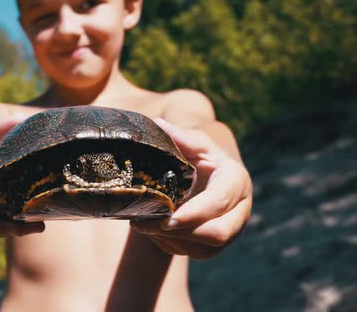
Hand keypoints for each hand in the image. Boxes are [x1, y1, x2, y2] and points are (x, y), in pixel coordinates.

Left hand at [131, 118, 252, 259]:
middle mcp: (240, 210)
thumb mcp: (194, 142)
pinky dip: (170, 245)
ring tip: (141, 225)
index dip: (193, 214)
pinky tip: (151, 231)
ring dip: (171, 241)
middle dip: (182, 233)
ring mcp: (230, 230)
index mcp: (236, 180)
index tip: (166, 219)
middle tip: (145, 225)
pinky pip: (195, 254)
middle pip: (219, 234)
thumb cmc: (200, 154)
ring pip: (206, 250)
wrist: (211, 172)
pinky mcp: (216, 245)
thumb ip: (180, 137)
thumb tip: (158, 125)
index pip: (219, 202)